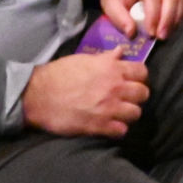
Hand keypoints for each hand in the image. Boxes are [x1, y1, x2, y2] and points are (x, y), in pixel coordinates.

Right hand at [22, 49, 149, 138]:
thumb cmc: (59, 74)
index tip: (133, 81)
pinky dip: (118, 129)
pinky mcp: (99, 126)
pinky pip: (122, 130)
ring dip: (129, 113)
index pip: (142, 72)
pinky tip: (110, 125)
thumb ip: (106, 58)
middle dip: (137, 96)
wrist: (39, 95)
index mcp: (112, 68)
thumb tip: (121, 51)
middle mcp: (115, 87)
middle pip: (143, 94)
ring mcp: (108, 108)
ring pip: (136, 113)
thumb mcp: (84, 59)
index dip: (139, 77)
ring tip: (119, 113)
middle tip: (127, 98)